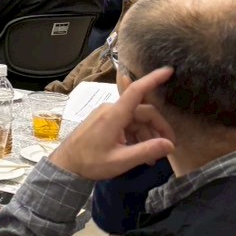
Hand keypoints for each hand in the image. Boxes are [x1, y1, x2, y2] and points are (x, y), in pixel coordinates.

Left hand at [49, 67, 175, 181]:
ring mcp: (106, 114)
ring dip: (147, 135)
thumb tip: (170, 144)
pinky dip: (136, 135)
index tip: (169, 70)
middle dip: (158, 127)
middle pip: (143, 111)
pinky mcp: (104, 121)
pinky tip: (140, 151)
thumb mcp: (120, 161)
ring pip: (136, 119)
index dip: (153, 79)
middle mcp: (111, 109)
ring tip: (152, 157)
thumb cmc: (90, 163)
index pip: (136, 90)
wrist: (65, 166)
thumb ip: (146, 151)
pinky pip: (126, 124)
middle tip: (168, 147)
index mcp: (114, 114)